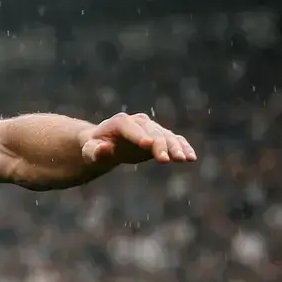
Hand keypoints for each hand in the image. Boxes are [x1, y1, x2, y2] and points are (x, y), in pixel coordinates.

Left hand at [79, 112, 196, 166]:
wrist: (105, 145)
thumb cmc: (94, 148)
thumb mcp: (89, 151)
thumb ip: (95, 151)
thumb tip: (104, 148)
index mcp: (120, 122)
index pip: (132, 129)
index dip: (139, 136)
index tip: (147, 145)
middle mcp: (139, 121)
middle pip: (152, 132)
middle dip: (159, 145)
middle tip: (164, 160)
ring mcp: (152, 128)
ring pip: (166, 136)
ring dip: (175, 147)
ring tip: (183, 160)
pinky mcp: (161, 137)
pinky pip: (175, 140)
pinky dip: (183, 147)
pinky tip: (191, 158)